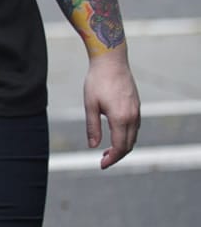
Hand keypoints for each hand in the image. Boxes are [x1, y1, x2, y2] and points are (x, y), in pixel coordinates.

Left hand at [85, 47, 140, 168]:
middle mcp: (132, 117)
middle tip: (103, 160)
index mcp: (121, 118)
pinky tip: (115, 134)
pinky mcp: (137, 106)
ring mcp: (137, 111)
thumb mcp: (90, 105)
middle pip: (129, 144)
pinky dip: (126, 135)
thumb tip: (93, 146)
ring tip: (107, 150)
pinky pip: (135, 127)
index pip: (120, 147)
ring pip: (133, 136)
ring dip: (123, 146)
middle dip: (117, 155)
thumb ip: (92, 127)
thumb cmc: (97, 81)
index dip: (111, 159)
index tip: (101, 165)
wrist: (111, 61)